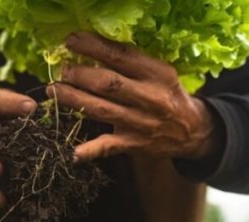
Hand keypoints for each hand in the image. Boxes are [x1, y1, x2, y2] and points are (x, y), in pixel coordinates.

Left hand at [49, 32, 221, 162]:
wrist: (193, 131)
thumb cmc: (168, 95)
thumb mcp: (159, 72)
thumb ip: (132, 63)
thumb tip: (92, 49)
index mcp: (157, 74)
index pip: (121, 56)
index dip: (93, 47)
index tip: (71, 41)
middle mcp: (150, 98)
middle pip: (108, 84)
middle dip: (80, 75)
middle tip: (62, 70)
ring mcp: (140, 123)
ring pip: (102, 110)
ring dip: (74, 100)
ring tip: (55, 91)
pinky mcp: (134, 144)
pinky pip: (109, 147)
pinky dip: (90, 150)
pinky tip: (73, 152)